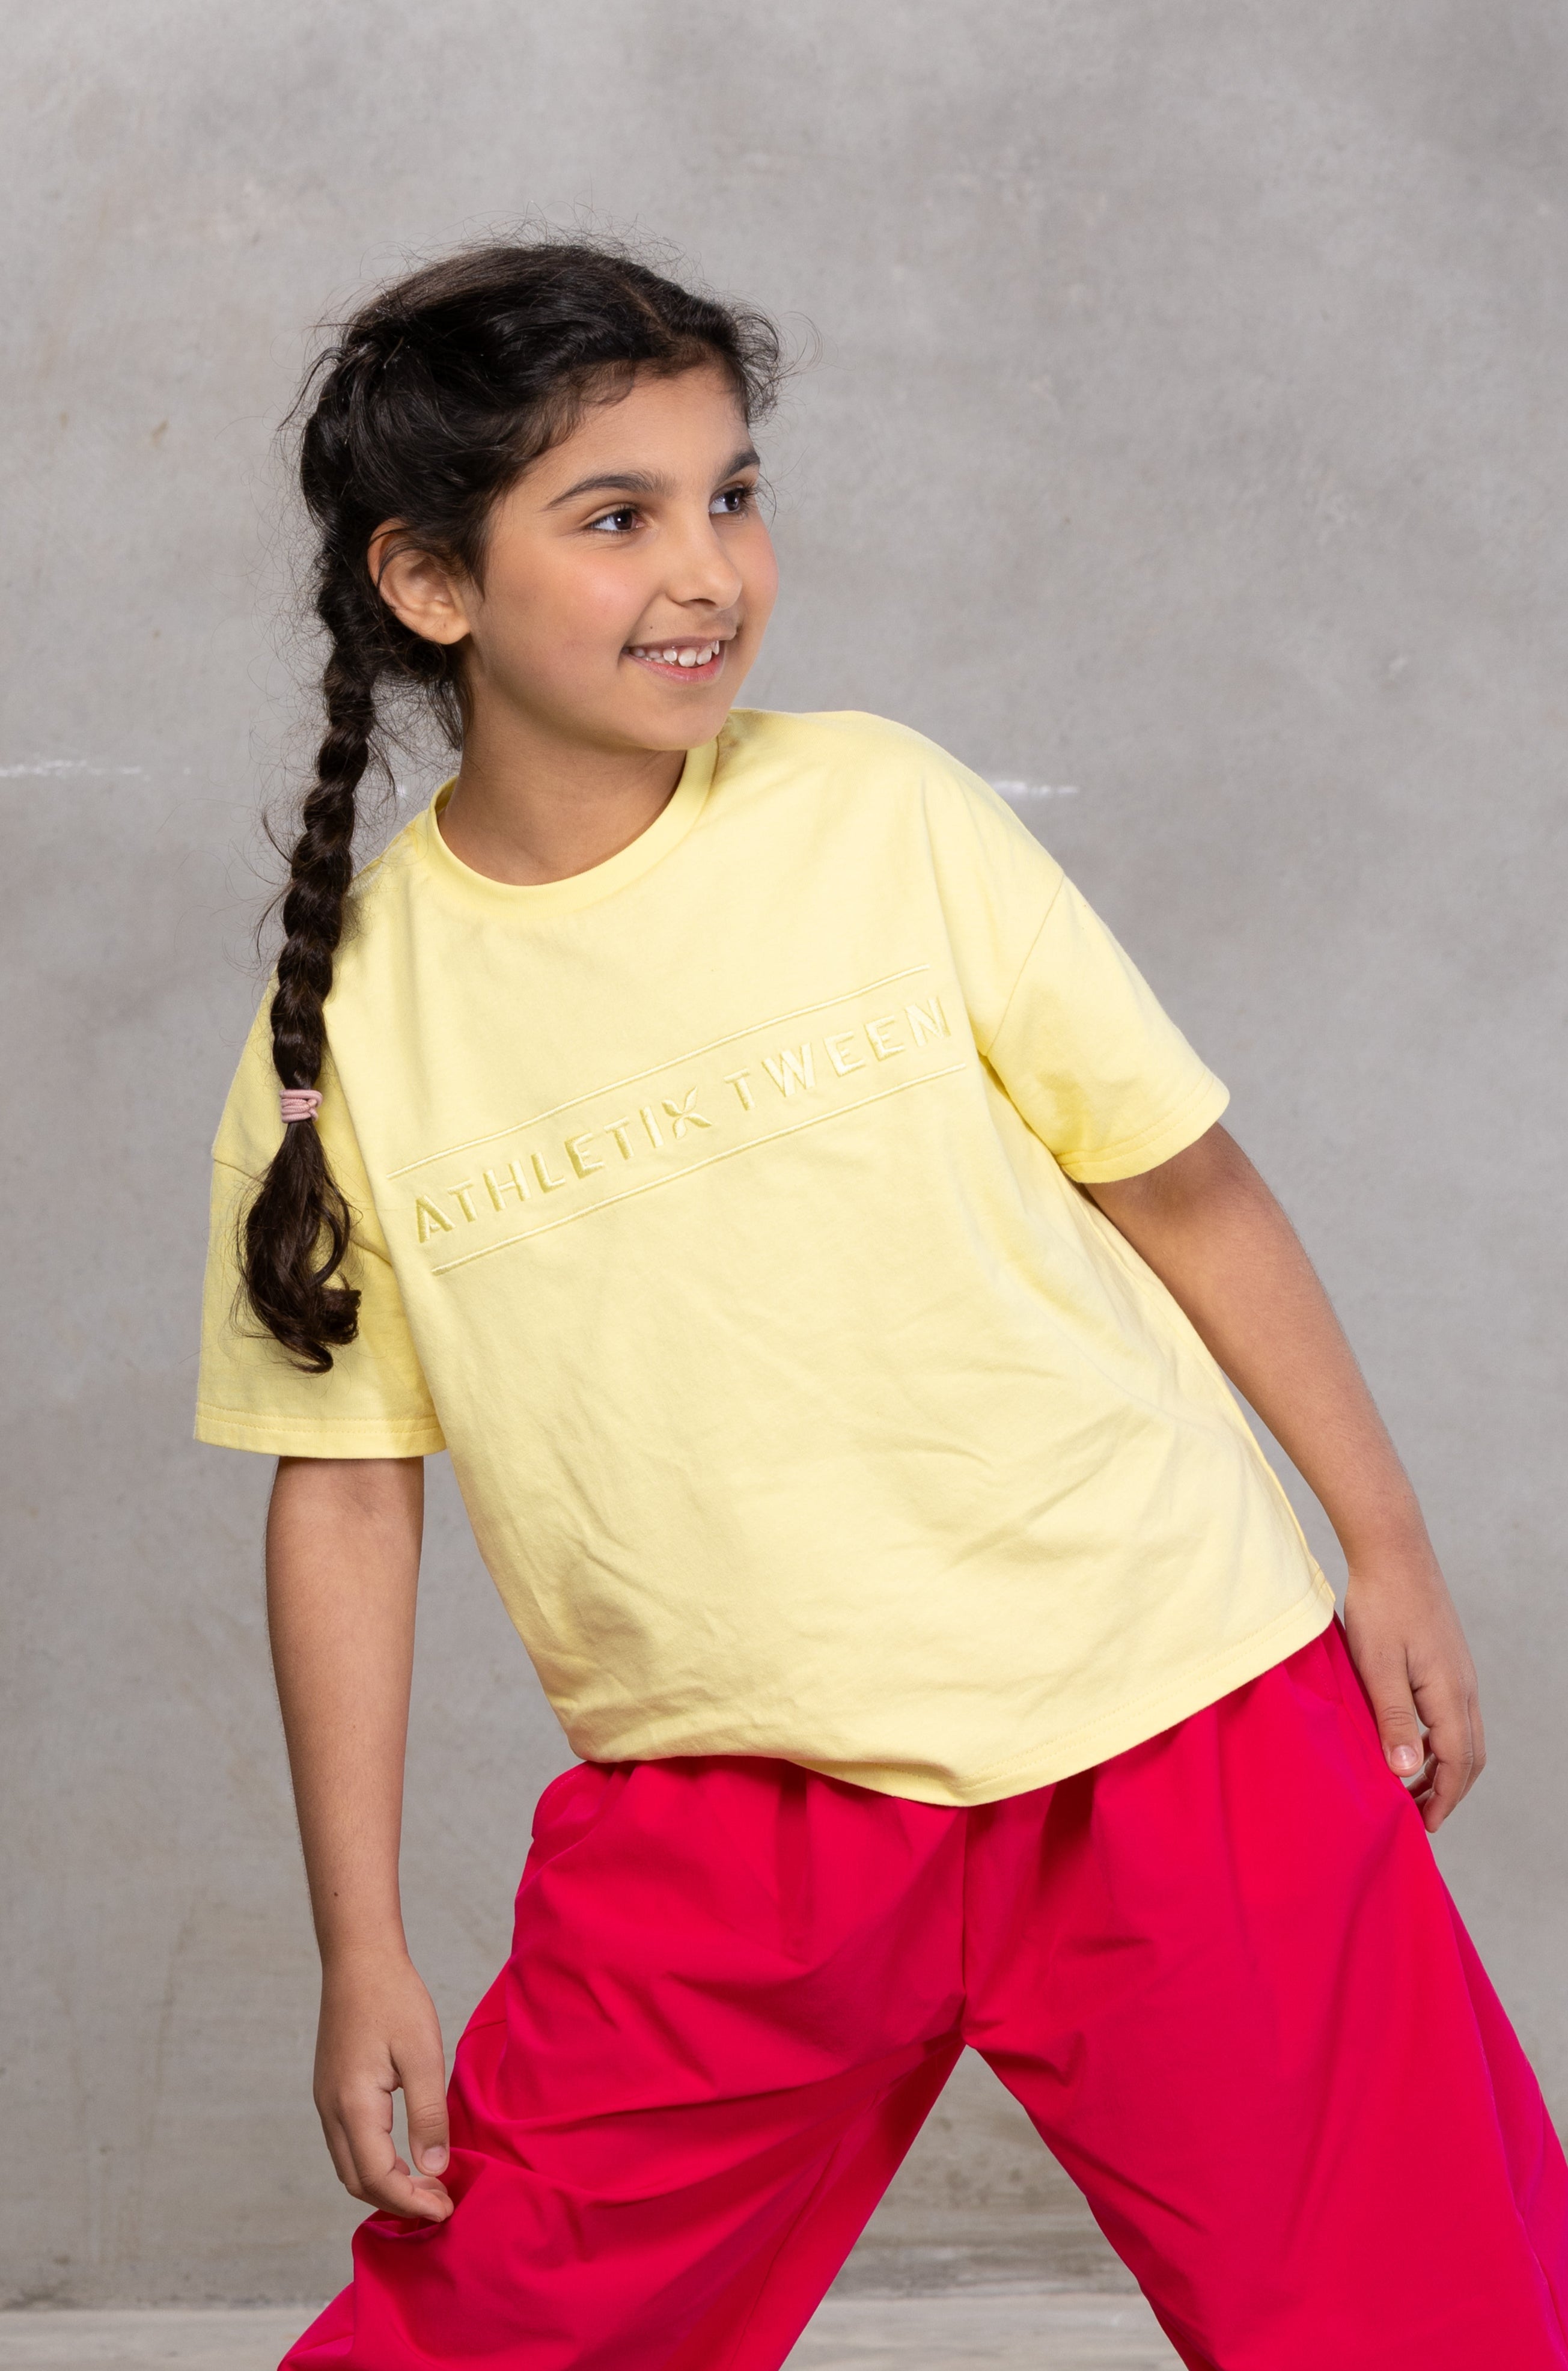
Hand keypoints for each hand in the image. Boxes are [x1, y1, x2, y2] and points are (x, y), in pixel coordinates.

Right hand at [313, 1948, 453, 2220]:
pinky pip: (347, 2144)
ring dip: (385, 2185)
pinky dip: (374, 2163)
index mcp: (353, 2105)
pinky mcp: (330, 2091)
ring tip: (427, 2185)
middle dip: (397, 2202)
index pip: (378, 2178)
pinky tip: (404, 2157)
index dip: (411, 2202)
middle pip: (357, 2181)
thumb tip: (434, 2169)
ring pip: (349, 2165)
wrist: (358, 1958)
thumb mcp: (423, 2055)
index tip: (445, 2209)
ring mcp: (325, 2101)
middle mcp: (331, 2110)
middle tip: (440, 2203)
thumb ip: (428, 2115)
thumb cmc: (394, 1999)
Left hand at [1341, 1548, 1484, 1831]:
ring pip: (1465, 1735)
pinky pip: (1454, 1714)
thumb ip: (1393, 1719)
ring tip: (1411, 1784)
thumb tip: (1407, 1770)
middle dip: (1448, 1791)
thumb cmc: (1381, 1607)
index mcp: (1449, 1694)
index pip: (1457, 1763)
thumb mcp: (1378, 1667)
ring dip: (1445, 1766)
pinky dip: (1440, 1740)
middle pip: (1469, 1755)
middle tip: (1419, 1815)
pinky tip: (1411, 1740)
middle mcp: (1463, 1687)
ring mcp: (1459, 1673)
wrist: (1393, 1553)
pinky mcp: (1447, 1661)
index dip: (1442, 1798)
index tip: (1423, 1825)